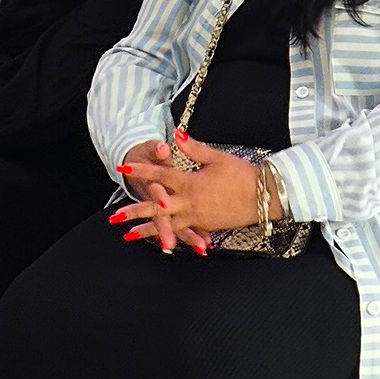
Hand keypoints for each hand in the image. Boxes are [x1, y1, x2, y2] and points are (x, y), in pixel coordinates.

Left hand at [110, 132, 262, 253]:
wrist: (264, 197)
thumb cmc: (243, 175)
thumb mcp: (217, 158)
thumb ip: (194, 150)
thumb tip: (177, 136)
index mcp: (191, 183)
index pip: (161, 175)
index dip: (141, 170)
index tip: (124, 169)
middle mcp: (190, 202)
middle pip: (157, 208)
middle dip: (134, 212)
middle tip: (115, 218)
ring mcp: (198, 217)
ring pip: (168, 225)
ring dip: (148, 231)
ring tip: (130, 236)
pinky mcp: (207, 226)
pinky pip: (185, 232)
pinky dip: (172, 237)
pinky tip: (163, 242)